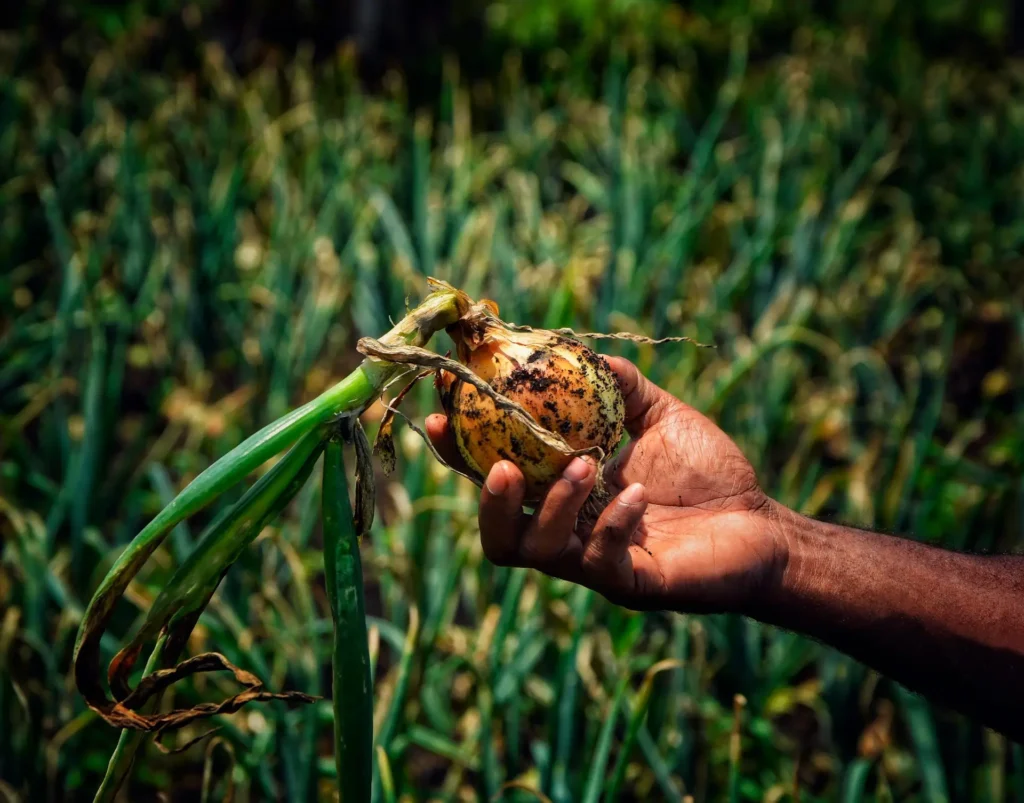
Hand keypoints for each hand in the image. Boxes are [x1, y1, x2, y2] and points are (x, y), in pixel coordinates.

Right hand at [426, 357, 784, 612]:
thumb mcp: (661, 416)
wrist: (763, 526)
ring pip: (539, 550)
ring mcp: (596, 565)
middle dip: (488, 502)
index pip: (495, 478)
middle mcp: (569, 533)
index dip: (458, 454)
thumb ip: (621, 388)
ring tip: (586, 466)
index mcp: (564, 494)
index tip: (440, 418)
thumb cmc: (710, 473)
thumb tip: (581, 351)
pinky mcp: (631, 585)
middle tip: (503, 468)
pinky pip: (600, 562)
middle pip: (497, 535)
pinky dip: (610, 524)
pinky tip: (636, 495)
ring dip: (552, 506)